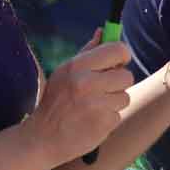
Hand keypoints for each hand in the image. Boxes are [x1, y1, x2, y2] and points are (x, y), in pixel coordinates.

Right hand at [30, 34, 132, 164]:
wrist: (43, 138)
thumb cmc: (56, 101)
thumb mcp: (65, 72)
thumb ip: (87, 52)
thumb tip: (103, 31)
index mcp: (78, 66)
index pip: (118, 50)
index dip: (122, 56)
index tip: (119, 62)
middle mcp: (87, 83)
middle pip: (127, 76)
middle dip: (119, 83)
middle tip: (103, 89)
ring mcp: (96, 104)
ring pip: (124, 97)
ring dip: (113, 102)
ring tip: (93, 107)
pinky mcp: (103, 123)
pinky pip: (118, 115)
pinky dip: (108, 118)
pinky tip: (91, 120)